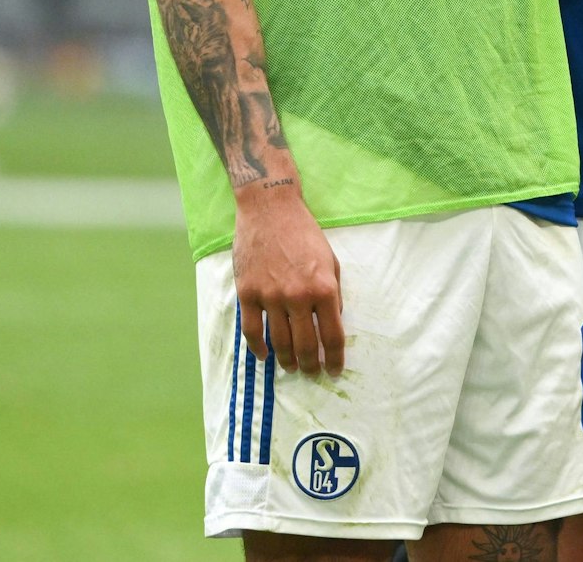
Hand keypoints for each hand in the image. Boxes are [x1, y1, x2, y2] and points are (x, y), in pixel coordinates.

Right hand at [232, 180, 344, 376]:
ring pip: (279, 342)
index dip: (335, 359)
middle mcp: (298, 296)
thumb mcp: (331, 260)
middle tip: (312, 373)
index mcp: (324, 288)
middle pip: (306, 345)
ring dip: (287, 361)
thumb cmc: (304, 232)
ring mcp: (270, 295)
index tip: (334, 370)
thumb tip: (333, 322)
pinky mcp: (248, 292)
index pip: (333, 336)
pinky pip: (252, 331)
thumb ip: (334, 292)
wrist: (270, 208)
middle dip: (311, 365)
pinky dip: (259, 348)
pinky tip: (265, 356)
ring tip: (292, 368)